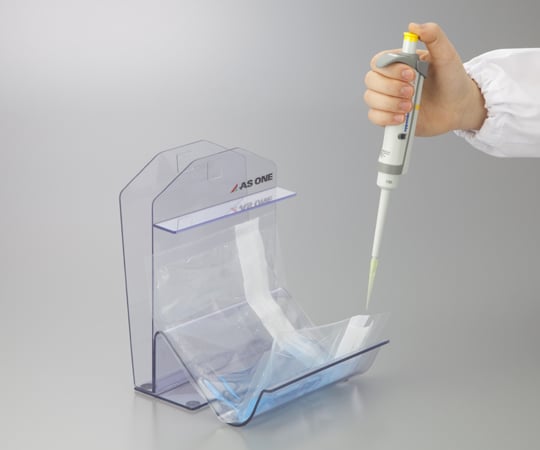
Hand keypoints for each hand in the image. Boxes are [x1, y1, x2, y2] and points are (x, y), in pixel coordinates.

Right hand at [363, 22, 486, 136]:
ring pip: (371, 99)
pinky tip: (402, 117)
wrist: (459, 108)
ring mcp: (389, 99)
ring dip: (389, 104)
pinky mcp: (390, 116)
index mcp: (400, 63)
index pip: (379, 61)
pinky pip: (375, 117)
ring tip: (410, 106)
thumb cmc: (453, 82)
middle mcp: (391, 80)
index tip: (411, 74)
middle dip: (390, 88)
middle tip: (412, 92)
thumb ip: (433, 36)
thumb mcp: (446, 55)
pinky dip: (386, 118)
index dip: (390, 69)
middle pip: (371, 80)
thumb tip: (414, 26)